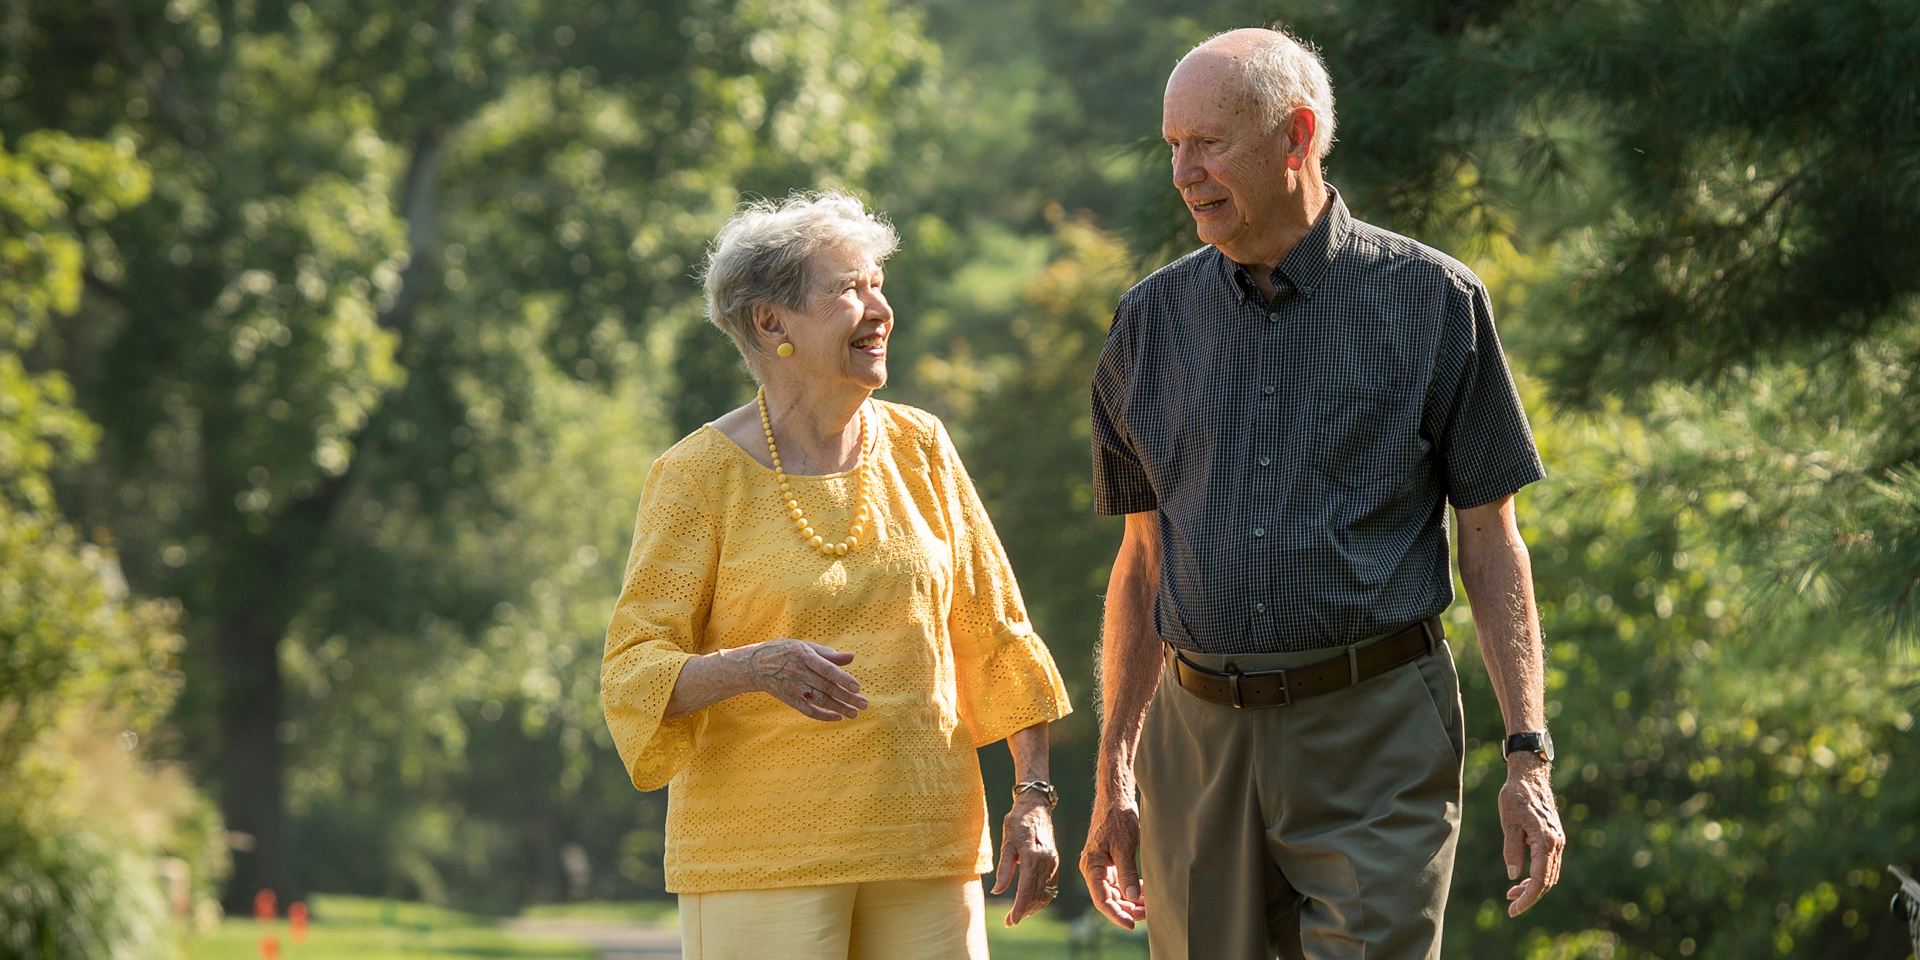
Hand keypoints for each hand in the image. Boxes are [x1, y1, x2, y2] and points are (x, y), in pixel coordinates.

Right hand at [727, 639, 867, 720]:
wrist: (754, 665)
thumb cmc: (784, 651)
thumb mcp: (804, 646)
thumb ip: (828, 653)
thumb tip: (852, 657)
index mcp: (803, 654)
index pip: (826, 668)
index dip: (842, 678)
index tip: (858, 687)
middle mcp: (798, 671)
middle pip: (826, 687)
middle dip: (847, 697)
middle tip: (864, 704)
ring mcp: (792, 687)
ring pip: (819, 700)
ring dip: (839, 708)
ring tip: (855, 713)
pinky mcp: (788, 699)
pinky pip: (807, 710)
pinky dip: (823, 715)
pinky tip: (837, 717)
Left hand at [992, 795, 1058, 925]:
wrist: (1036, 806)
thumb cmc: (1017, 822)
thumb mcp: (1006, 844)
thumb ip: (1004, 869)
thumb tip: (997, 891)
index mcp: (1032, 857)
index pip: (1026, 891)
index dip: (1018, 909)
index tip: (1011, 920)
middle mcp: (1046, 862)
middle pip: (1037, 896)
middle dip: (1024, 911)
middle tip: (1010, 921)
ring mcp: (1053, 862)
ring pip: (1046, 893)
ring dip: (1033, 907)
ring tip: (1019, 914)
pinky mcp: (1056, 861)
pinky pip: (1051, 886)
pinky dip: (1042, 898)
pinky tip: (1031, 902)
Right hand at [1079, 797, 1145, 928]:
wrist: (1116, 799)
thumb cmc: (1117, 819)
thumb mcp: (1124, 846)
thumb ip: (1127, 873)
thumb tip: (1131, 898)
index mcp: (1091, 867)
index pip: (1102, 899)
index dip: (1116, 915)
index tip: (1131, 925)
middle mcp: (1094, 870)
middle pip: (1109, 899)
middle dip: (1127, 909)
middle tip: (1148, 915)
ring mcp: (1103, 867)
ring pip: (1117, 893)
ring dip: (1131, 902)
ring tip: (1149, 907)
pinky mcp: (1112, 863)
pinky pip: (1121, 883)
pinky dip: (1133, 890)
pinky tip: (1146, 893)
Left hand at [1499, 753, 1563, 915]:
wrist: (1530, 776)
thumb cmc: (1516, 795)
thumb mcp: (1508, 822)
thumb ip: (1512, 849)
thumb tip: (1513, 876)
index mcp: (1546, 840)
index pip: (1540, 879)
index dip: (1528, 897)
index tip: (1514, 909)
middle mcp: (1556, 843)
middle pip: (1547, 881)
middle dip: (1530, 896)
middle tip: (1511, 905)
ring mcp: (1558, 841)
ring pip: (1549, 874)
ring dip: (1533, 887)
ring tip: (1512, 894)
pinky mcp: (1554, 838)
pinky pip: (1549, 864)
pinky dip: (1537, 875)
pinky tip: (1522, 878)